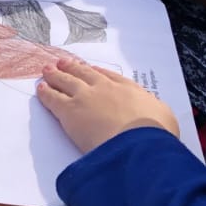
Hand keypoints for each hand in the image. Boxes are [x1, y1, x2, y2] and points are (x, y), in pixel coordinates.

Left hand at [37, 58, 179, 154]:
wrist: (137, 143)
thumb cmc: (155, 134)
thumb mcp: (164, 117)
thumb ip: (155, 112)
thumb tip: (154, 114)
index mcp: (128, 89)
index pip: (109, 76)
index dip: (96, 73)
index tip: (89, 69)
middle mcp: (105, 89)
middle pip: (84, 74)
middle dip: (73, 68)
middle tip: (63, 62)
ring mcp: (85, 97)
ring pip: (66, 81)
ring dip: (56, 75)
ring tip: (48, 70)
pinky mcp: (69, 111)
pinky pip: (53, 98)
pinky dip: (46, 92)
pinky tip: (41, 89)